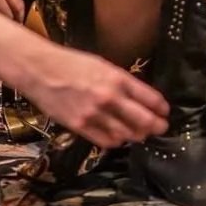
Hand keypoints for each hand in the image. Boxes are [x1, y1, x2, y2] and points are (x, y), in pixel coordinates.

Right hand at [22, 45, 169, 148]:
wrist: (40, 70)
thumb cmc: (71, 64)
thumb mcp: (103, 66)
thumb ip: (122, 82)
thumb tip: (141, 98)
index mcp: (118, 79)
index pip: (151, 98)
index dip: (162, 109)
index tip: (164, 112)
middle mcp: (109, 97)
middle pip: (144, 120)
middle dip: (157, 126)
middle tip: (161, 128)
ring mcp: (95, 114)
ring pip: (127, 134)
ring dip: (136, 135)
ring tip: (139, 133)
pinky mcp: (80, 126)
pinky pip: (107, 141)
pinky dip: (116, 141)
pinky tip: (117, 136)